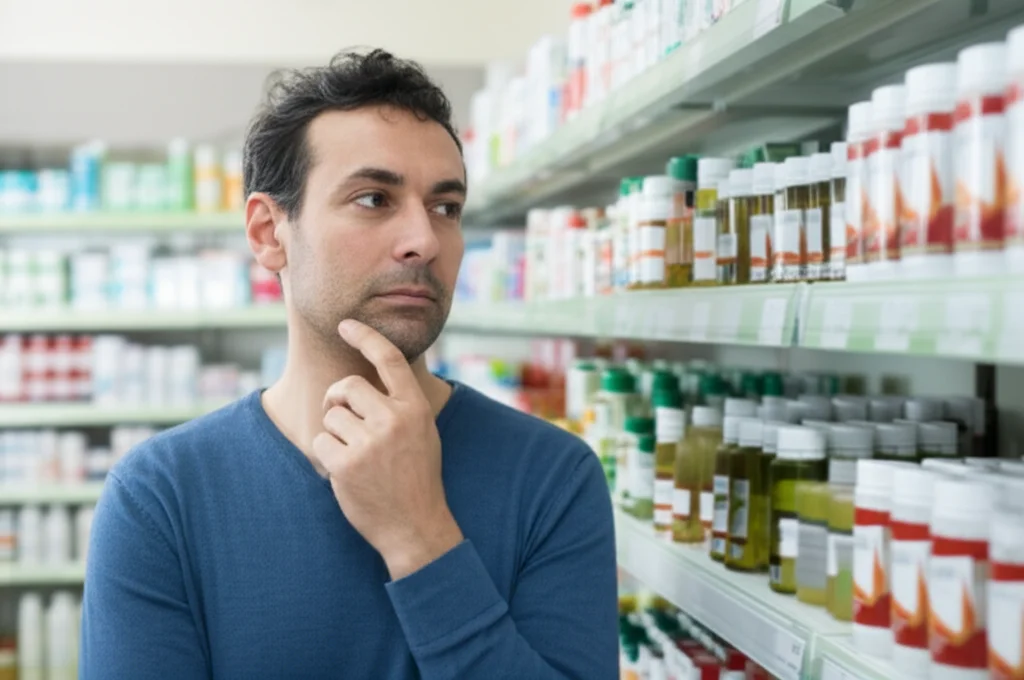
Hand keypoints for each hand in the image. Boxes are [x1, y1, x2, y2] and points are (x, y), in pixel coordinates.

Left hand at [313, 319, 462, 580]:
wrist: (416, 526)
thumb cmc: (417, 477)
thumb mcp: (423, 432)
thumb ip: (401, 405)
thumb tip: (374, 375)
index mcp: (415, 408)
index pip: (388, 359)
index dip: (365, 336)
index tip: (346, 325)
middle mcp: (393, 420)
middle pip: (348, 386)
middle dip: (338, 399)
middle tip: (343, 418)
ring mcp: (369, 442)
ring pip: (331, 415)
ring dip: (335, 432)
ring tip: (354, 454)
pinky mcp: (345, 464)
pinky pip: (320, 441)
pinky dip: (327, 454)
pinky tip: (346, 471)